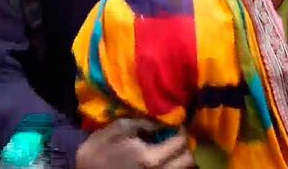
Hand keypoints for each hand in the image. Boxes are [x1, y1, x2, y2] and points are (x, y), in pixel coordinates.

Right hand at [76, 119, 194, 168]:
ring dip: (182, 159)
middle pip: (189, 162)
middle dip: (186, 147)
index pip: (181, 143)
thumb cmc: (98, 151)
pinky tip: (165, 160)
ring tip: (172, 149)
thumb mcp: (118, 129)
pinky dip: (173, 167)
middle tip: (177, 137)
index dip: (182, 130)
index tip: (177, 124)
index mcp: (150, 159)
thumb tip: (162, 123)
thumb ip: (144, 124)